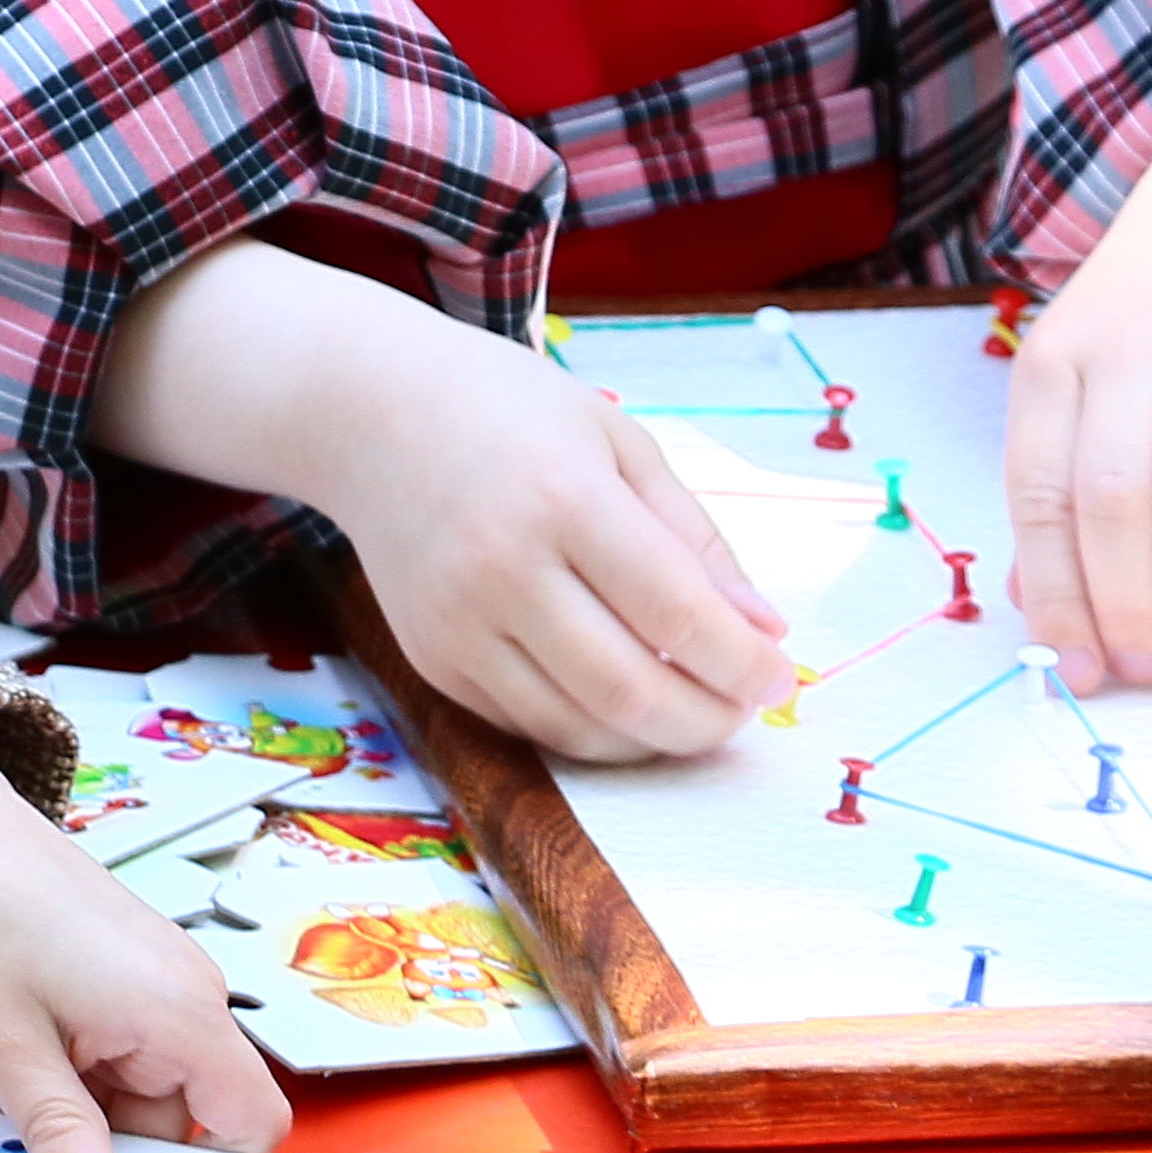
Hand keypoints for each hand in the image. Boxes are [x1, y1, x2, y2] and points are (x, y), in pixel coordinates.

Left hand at [0, 713, 287, 1152]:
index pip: (256, 1122)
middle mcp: (187, 995)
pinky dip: (85, 1085)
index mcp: (180, 1012)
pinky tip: (26, 1084)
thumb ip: (58, 1133)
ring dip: (95, 1123)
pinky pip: (126, 1057)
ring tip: (19, 1126)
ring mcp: (157, 983)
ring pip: (150, 1092)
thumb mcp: (7, 1048)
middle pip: (192, 1118)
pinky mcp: (127, 975)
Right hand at [89, 242, 793, 762]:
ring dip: (655, 739)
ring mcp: (459, 623)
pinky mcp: (431, 658)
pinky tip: (623, 700)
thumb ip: (695, 538)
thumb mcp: (619, 441)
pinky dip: (590, 729)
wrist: (371, 413)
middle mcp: (505, 568)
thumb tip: (764, 631)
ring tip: (694, 711)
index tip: (780, 674)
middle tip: (744, 709)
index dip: (742, 662)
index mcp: (566, 498)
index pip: (677, 612)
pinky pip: (527, 724)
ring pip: (579, 728)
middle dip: (709, 720)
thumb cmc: (511, 413)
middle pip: (631, 691)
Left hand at [1000, 76, 1151, 684]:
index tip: (1075, 669)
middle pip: (1111, 493)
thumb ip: (1058, 487)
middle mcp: (1126, 352)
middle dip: (1122, 597)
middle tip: (1141, 670)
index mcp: (1054, 365)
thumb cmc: (1142, 329)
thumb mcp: (1078, 381)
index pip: (1039, 493)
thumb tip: (1040, 614)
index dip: (1053, 590)